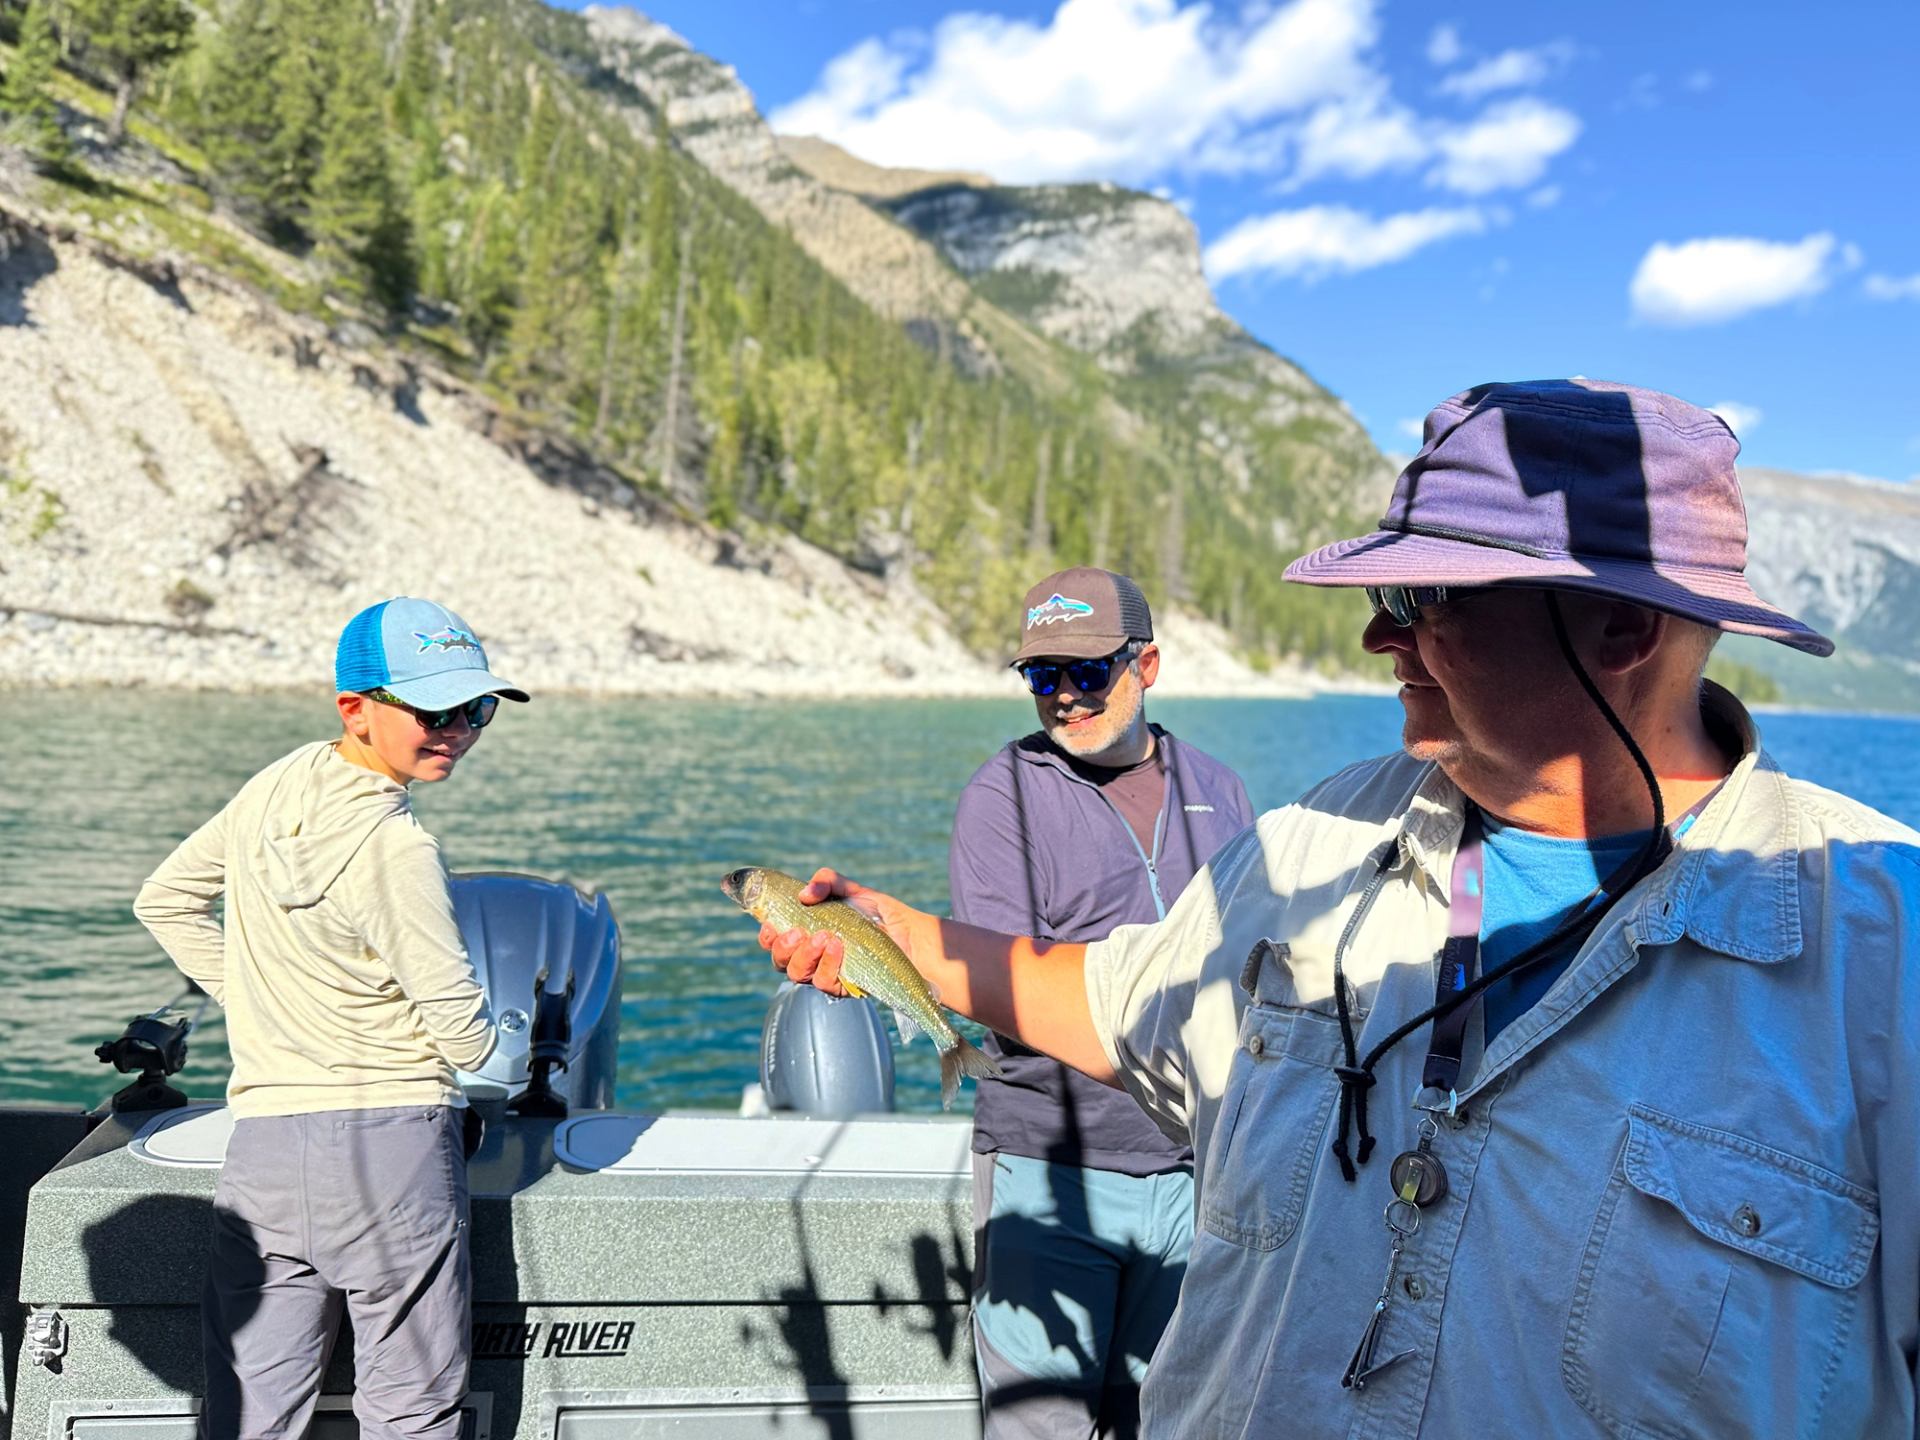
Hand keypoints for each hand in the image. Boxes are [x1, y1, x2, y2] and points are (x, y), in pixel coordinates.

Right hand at [758, 868, 919, 995]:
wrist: (910, 934)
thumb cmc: (877, 913)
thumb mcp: (852, 890)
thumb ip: (828, 882)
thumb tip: (805, 893)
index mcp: (805, 934)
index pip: (774, 940)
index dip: (767, 936)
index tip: (770, 924)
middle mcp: (811, 957)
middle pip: (781, 961)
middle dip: (783, 947)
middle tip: (798, 932)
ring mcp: (826, 973)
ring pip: (798, 974)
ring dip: (806, 956)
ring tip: (825, 937)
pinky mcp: (843, 987)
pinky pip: (825, 983)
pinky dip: (829, 964)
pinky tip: (839, 947)